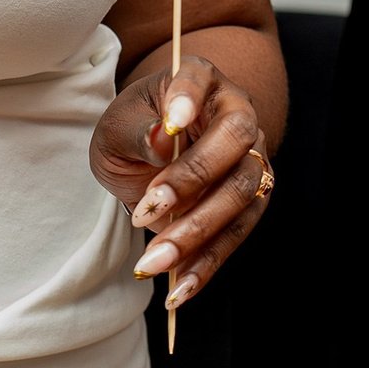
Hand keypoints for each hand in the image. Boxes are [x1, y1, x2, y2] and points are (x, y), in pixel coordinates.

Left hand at [91, 55, 270, 312]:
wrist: (147, 156)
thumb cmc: (132, 130)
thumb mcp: (117, 126)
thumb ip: (137, 130)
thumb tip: (161, 139)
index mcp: (200, 78)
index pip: (198, 78)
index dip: (187, 99)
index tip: (168, 123)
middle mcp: (236, 112)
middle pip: (235, 143)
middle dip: (193, 180)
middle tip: (146, 211)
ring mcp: (251, 157)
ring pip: (239, 195)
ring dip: (198, 233)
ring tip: (155, 262)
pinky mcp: (251, 202)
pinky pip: (236, 234)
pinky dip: (207, 263)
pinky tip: (179, 289)